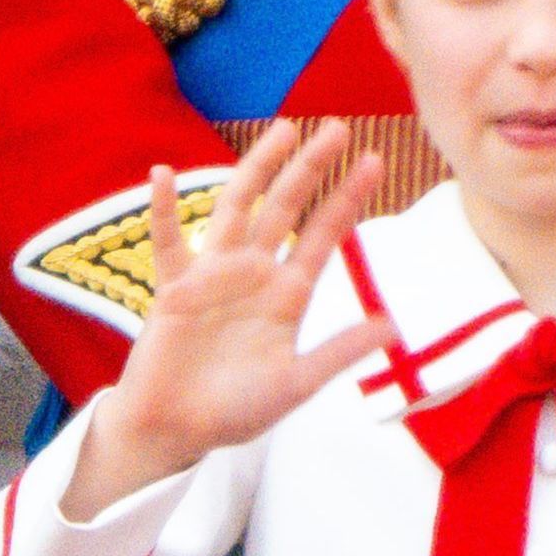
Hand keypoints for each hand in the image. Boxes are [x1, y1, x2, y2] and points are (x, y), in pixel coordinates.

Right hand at [62, 120, 393, 517]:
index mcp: (287, 294)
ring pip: (237, 206)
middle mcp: (254, 272)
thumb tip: (393, 326)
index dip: (347, 199)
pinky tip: (163, 175)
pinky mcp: (173, 285)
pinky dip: (162, 208)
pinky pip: (166, 240)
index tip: (373, 162)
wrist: (179, 428)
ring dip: (257, 168)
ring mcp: (213, 273)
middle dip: (311, 168)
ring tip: (282, 131)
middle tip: (338, 127)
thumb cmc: (237, 409)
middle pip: (286, 207)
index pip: (323, 236)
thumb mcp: (298, 383)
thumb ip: (340, 351)